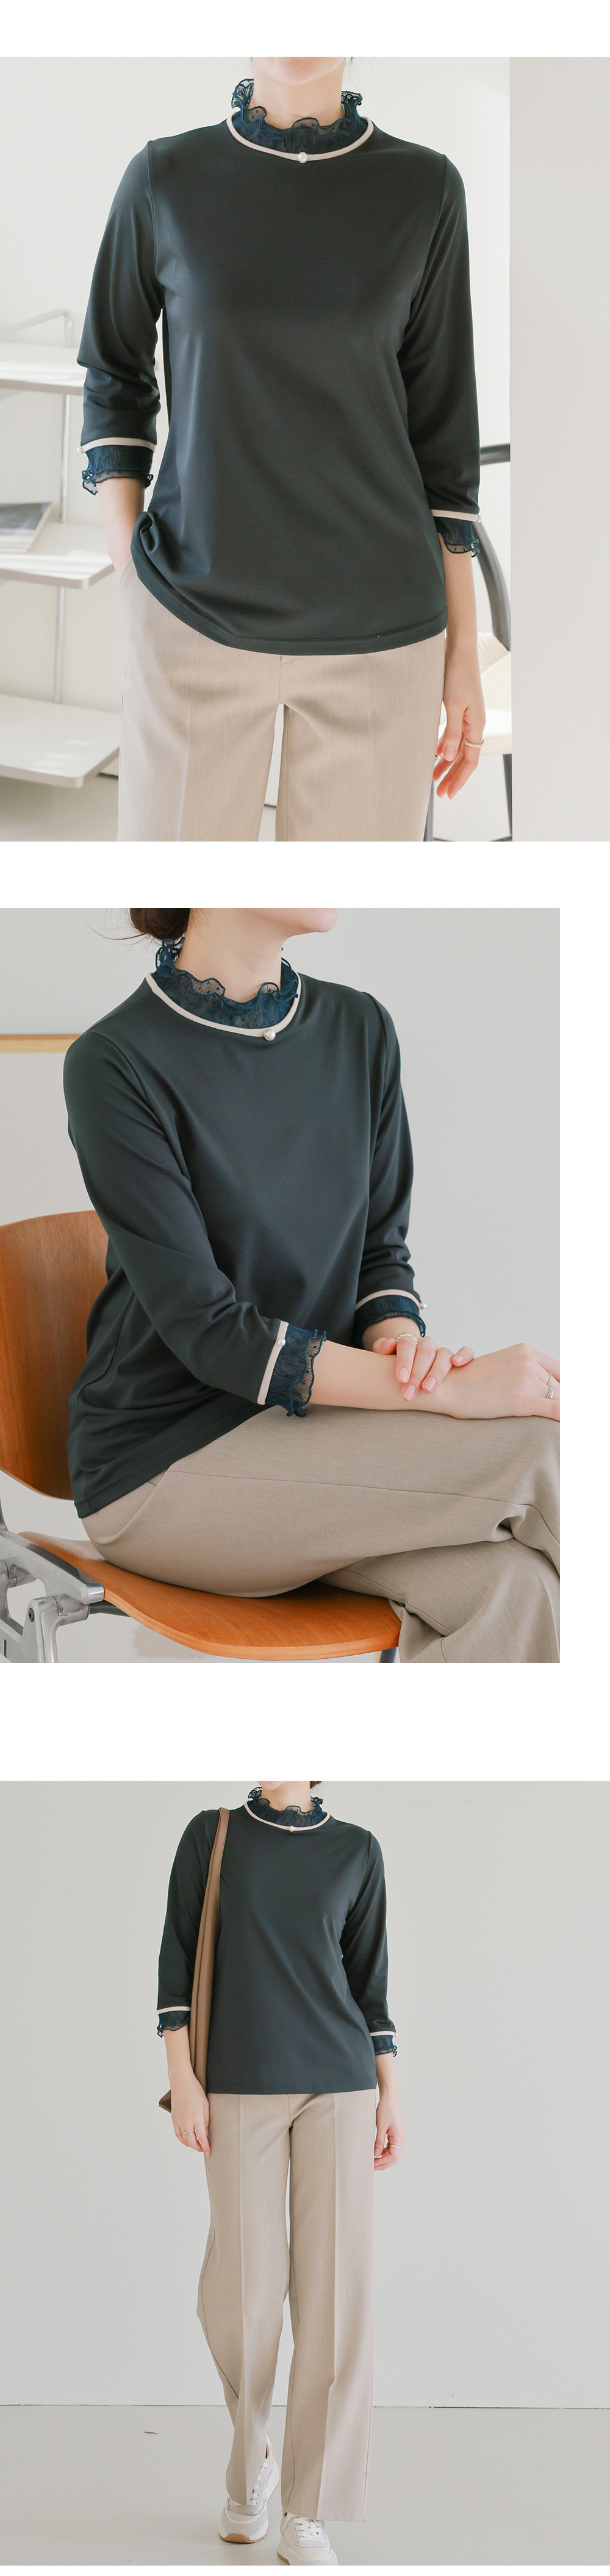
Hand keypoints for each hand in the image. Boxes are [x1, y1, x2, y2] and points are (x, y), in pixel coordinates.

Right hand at [170, 2073, 210, 2153]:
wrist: (181, 2082)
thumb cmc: (195, 2091)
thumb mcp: (206, 2105)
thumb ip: (206, 2120)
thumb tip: (206, 2133)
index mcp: (197, 2118)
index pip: (202, 2138)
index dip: (206, 2147)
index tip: (209, 2152)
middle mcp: (187, 2121)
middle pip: (192, 2142)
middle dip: (198, 2148)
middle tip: (203, 2149)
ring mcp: (179, 2120)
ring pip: (184, 2139)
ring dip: (191, 2145)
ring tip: (196, 2146)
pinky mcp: (174, 2118)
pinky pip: (177, 2133)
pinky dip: (181, 2140)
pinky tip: (186, 2142)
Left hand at [372, 1329, 473, 1400]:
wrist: (410, 1367)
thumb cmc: (397, 1366)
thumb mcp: (384, 1357)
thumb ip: (382, 1348)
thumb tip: (389, 1345)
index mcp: (409, 1341)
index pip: (406, 1344)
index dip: (404, 1361)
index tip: (400, 1379)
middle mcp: (426, 1345)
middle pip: (425, 1352)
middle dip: (417, 1374)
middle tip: (409, 1394)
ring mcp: (441, 1351)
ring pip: (444, 1354)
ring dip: (436, 1372)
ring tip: (428, 1389)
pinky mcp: (456, 1358)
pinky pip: (467, 1352)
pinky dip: (464, 1355)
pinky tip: (457, 1364)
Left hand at [374, 2079, 404, 2170]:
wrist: (389, 2098)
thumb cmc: (385, 2110)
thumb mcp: (380, 2126)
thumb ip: (378, 2141)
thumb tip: (376, 2154)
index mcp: (399, 2137)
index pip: (393, 2156)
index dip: (383, 2163)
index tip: (373, 2165)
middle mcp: (400, 2138)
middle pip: (394, 2157)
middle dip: (384, 2163)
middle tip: (372, 2167)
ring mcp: (398, 2136)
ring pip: (392, 2152)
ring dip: (383, 2158)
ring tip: (373, 2161)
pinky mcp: (394, 2133)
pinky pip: (390, 2146)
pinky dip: (384, 2151)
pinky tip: (376, 2151)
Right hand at [407, 1342, 559, 1422]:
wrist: (447, 1389)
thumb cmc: (471, 1382)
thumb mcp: (502, 1366)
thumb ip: (525, 1371)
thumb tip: (547, 1388)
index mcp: (526, 1351)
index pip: (560, 1371)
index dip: (566, 1387)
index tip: (565, 1397)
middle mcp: (528, 1362)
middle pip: (560, 1386)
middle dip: (561, 1400)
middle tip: (558, 1412)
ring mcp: (526, 1380)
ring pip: (558, 1399)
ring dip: (558, 1410)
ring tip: (556, 1419)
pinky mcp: (522, 1401)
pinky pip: (556, 1410)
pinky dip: (564, 1418)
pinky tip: (566, 1425)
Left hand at [433, 642, 485, 798]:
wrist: (458, 650)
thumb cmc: (456, 674)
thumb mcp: (453, 705)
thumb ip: (451, 732)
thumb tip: (449, 757)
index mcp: (476, 724)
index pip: (470, 760)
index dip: (459, 778)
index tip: (448, 793)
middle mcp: (474, 723)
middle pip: (465, 757)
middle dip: (452, 776)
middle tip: (440, 793)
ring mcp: (467, 716)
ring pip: (458, 747)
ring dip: (447, 763)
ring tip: (433, 777)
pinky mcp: (458, 709)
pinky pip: (453, 735)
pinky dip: (444, 746)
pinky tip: (434, 753)